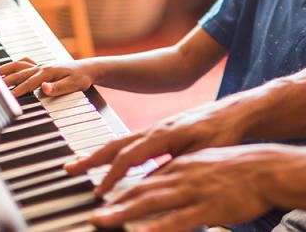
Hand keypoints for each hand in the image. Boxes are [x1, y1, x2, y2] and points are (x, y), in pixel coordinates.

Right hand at [0, 57, 93, 96]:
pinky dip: (13, 66)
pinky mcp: (40, 66)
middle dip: (5, 80)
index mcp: (48, 72)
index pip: (29, 83)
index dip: (17, 91)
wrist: (87, 69)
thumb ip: (58, 87)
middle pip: (19, 73)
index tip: (7, 98)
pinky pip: (23, 63)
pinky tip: (6, 70)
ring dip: (5, 69)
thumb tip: (44, 88)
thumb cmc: (81, 78)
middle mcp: (42, 67)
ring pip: (18, 65)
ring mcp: (40, 65)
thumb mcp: (74, 85)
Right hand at [66, 99, 246, 196]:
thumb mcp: (204, 152)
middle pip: (116, 144)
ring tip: (79, 164)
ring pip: (122, 141)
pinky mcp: (164, 130)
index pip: (130, 156)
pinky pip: (133, 140)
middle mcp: (157, 128)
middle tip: (68, 169)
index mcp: (164, 133)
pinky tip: (111, 161)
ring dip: (99, 153)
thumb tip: (155, 182)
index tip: (99, 192)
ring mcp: (158, 128)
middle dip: (91, 158)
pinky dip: (116, 151)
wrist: (237, 112)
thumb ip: (178, 165)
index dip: (113, 175)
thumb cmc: (224, 132)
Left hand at [90, 144, 290, 230]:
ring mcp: (193, 190)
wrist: (268, 168)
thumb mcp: (207, 163)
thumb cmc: (240, 168)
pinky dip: (159, 227)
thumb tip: (168, 184)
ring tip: (103, 221)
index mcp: (181, 164)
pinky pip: (179, 219)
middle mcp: (182, 174)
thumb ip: (185, 174)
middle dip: (113, 201)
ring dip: (125, 213)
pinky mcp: (208, 206)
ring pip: (152, 203)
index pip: (145, 177)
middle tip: (91, 213)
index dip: (121, 188)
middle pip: (140, 189)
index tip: (101, 198)